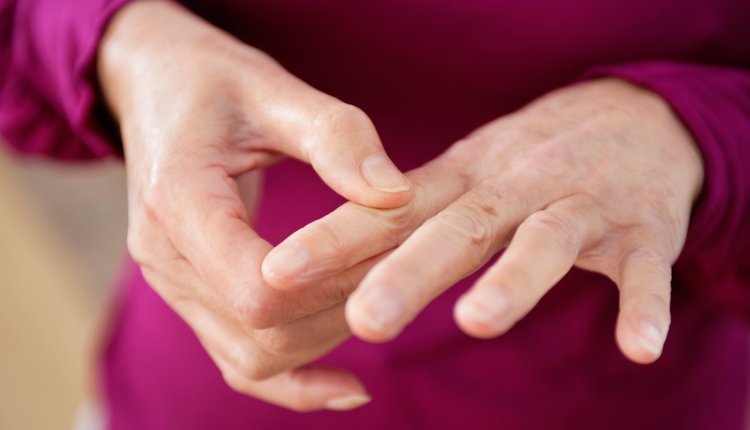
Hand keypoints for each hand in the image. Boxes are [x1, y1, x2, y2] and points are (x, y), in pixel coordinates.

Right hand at [98, 1, 411, 410]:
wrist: (155, 86)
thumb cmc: (213, 81)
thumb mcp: (274, 89)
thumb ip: (337, 139)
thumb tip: (399, 196)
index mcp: (178, 202)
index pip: (257, 289)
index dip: (334, 283)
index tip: (391, 248)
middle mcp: (165, 257)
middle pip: (262, 332)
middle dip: (345, 308)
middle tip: (404, 269)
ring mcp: (173, 284)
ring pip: (254, 357)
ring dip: (328, 340)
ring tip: (383, 300)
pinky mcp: (192, 294)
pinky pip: (239, 362)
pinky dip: (295, 384)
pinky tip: (350, 388)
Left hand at [263, 78, 703, 363]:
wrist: (635, 121)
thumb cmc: (526, 167)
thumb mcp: (463, 180)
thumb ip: (404, 224)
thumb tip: (326, 275)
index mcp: (463, 182)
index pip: (391, 211)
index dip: (334, 241)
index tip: (278, 273)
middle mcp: (515, 190)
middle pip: (457, 231)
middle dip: (408, 275)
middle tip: (363, 321)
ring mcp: (581, 207)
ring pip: (545, 242)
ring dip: (512, 281)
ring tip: (477, 321)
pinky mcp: (643, 232)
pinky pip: (646, 272)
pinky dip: (644, 306)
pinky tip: (636, 347)